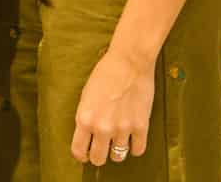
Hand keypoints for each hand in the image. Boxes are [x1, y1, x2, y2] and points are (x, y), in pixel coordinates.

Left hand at [70, 47, 154, 166]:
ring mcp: (123, 128)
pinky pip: (138, 150)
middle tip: (102, 148)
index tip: (85, 153)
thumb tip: (88, 136)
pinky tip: (133, 139)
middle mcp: (102, 127)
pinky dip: (135, 147)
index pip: (79, 151)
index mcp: (84, 119)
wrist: (129, 61)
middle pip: (98, 159)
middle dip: (99, 155)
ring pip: (118, 157)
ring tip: (118, 140)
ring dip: (117, 150)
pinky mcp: (141, 126)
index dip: (82, 155)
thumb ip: (86, 118)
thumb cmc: (105, 73)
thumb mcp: (86, 96)